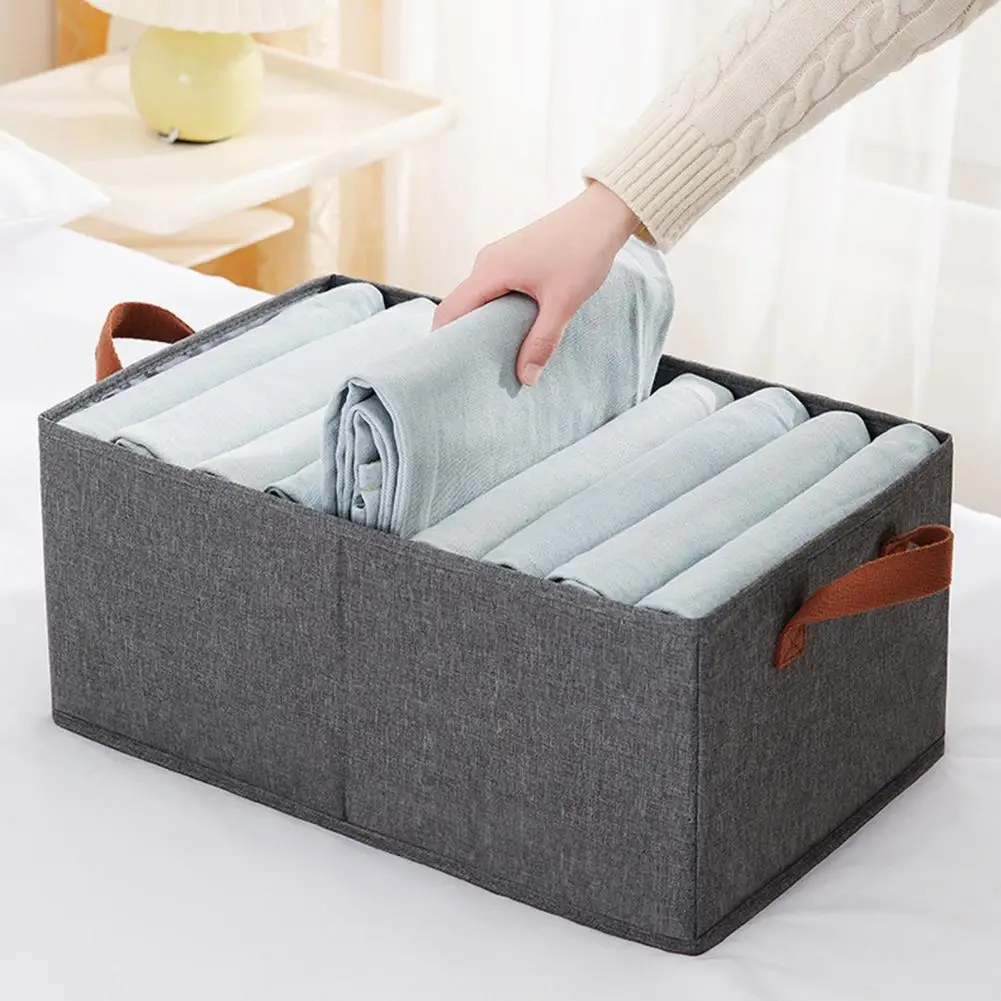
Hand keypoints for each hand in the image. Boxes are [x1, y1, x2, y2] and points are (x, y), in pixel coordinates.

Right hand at [432, 182, 638, 385]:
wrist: (601, 214)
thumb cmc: (582, 251)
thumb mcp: (563, 303)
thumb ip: (542, 342)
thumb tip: (526, 378)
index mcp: (490, 270)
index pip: (450, 310)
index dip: (445, 340)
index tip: (451, 368)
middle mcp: (486, 262)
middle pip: (462, 307)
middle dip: (467, 338)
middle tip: (479, 370)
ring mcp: (498, 259)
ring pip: (479, 300)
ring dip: (486, 326)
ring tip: (499, 354)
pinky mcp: (512, 259)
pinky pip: (494, 291)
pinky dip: (498, 312)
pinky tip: (515, 329)